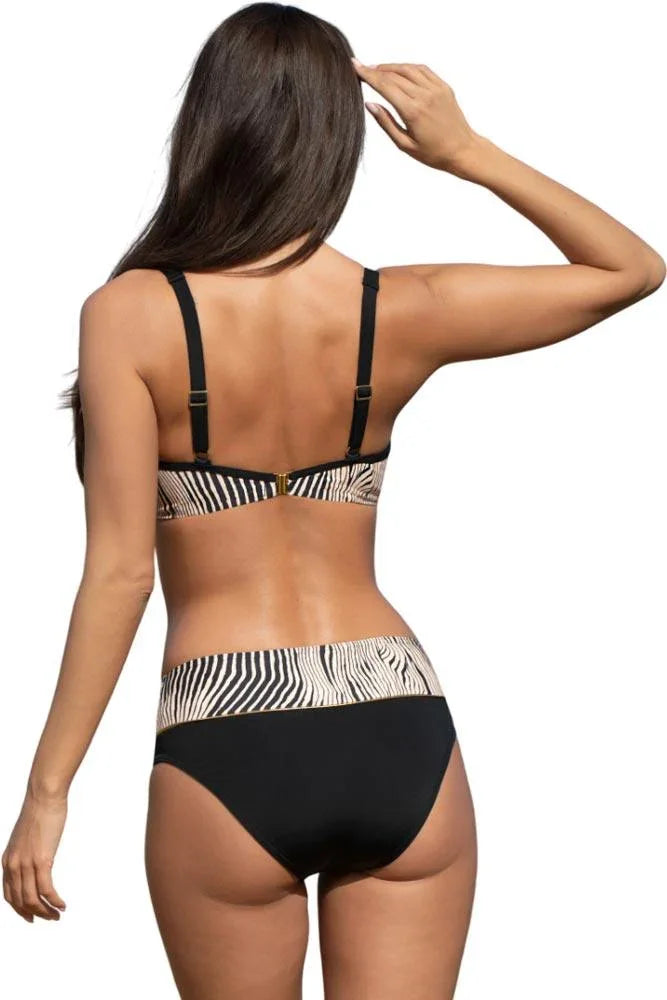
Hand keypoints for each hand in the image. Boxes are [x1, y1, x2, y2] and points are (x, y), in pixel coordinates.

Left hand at [2, 790, 66, 921]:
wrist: (43, 797)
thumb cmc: (39, 812)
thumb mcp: (25, 837)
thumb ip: (25, 852)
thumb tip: (34, 861)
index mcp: (8, 860)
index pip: (9, 894)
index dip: (20, 910)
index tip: (31, 917)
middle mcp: (13, 865)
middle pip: (20, 901)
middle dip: (35, 914)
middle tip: (49, 918)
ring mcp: (26, 864)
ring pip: (33, 899)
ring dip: (46, 911)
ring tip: (58, 914)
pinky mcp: (41, 860)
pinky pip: (46, 890)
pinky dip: (54, 901)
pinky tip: (62, 904)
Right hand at [352, 59, 480, 174]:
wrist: (462, 150)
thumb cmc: (433, 153)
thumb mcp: (404, 144)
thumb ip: (386, 123)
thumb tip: (370, 104)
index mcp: (413, 111)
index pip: (385, 86)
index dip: (368, 74)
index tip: (355, 66)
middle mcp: (425, 96)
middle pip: (394, 75)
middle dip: (376, 70)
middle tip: (362, 68)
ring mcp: (436, 89)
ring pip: (408, 68)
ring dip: (391, 67)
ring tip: (378, 70)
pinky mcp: (444, 87)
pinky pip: (422, 70)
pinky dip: (408, 67)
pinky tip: (399, 71)